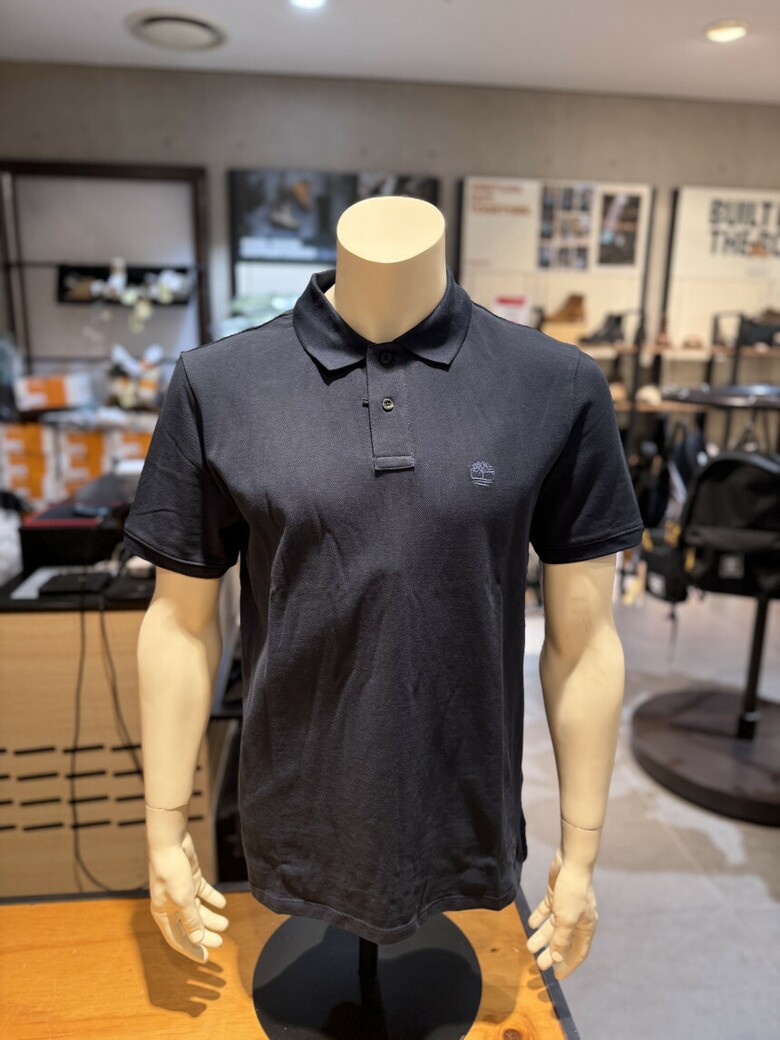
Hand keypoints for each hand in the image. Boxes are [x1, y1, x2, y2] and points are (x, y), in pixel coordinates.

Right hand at [148, 830, 228, 963]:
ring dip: (212, 918)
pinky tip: (223, 904)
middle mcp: (172, 905)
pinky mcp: (191, 879)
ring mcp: (182, 892)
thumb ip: (191, 920)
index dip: (191, 950)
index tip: (205, 959)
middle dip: (205, 935)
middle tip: (221, 943)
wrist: (170, 843)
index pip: (177, 939)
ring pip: (199, 911)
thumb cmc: (171, 872)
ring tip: (226, 924)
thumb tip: (198, 940)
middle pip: (190, 926)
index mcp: (164, 914)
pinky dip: (213, 899)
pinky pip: (204, 893)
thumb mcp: (183, 899)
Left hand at [525, 847, 597, 979]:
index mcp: (586, 926)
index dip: (568, 965)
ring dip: (542, 937)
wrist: (571, 861)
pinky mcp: (556, 895)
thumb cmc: (572, 891)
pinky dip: (539, 917)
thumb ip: (561, 939)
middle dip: (551, 953)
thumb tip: (555, 959)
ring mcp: (566, 907)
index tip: (557, 976)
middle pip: (563, 941)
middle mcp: (577, 918)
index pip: (578, 952)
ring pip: (552, 927)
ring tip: (529, 946)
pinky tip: (530, 924)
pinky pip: (546, 910)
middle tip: (538, 964)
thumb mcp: (566, 919)